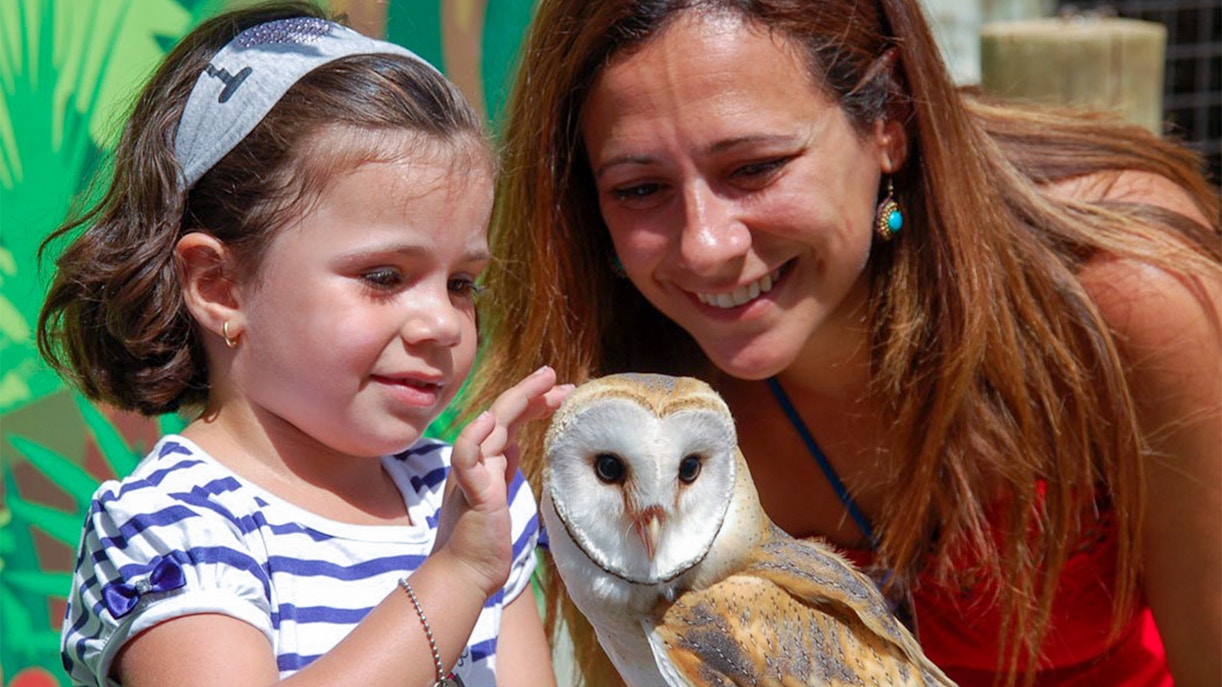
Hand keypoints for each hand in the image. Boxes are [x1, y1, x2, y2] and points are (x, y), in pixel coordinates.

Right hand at [432, 366, 572, 596]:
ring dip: (518, 400)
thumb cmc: (482, 540)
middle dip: (532, 393)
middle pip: (504, 415)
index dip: (534, 403)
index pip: (511, 421)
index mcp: (487, 461)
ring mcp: (472, 474)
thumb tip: (515, 447)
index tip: (561, 392)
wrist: (465, 574)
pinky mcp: (470, 493)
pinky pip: (466, 459)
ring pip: (491, 426)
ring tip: (546, 381)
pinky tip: (487, 420)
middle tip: (557, 376)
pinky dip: (473, 437)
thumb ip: (503, 470)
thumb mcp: (499, 496)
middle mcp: (478, 461)